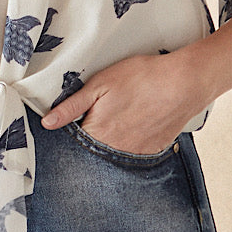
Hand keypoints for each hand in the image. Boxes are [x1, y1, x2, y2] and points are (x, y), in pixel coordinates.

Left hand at [40, 51, 208, 154]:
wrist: (183, 82)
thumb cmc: (141, 78)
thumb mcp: (100, 84)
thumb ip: (72, 106)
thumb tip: (47, 123)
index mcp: (98, 134)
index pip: (74, 142)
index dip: (73, 129)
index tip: (78, 118)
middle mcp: (115, 151)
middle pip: (94, 149)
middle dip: (93, 135)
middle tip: (106, 112)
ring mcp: (136, 153)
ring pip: (114, 152)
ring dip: (113, 139)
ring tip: (123, 115)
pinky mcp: (154, 150)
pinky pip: (135, 152)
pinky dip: (132, 140)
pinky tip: (138, 122)